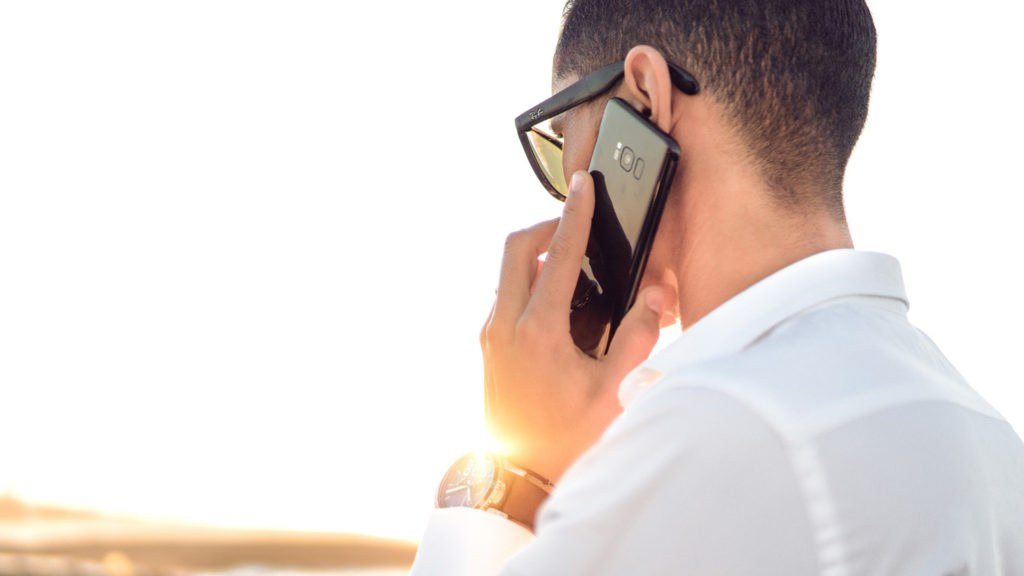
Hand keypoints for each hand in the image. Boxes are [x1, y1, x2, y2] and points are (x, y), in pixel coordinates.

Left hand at [481, 171, 667, 482]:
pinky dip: (528, 281)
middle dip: (545, 227)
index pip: (557, 256)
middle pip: (515, 248)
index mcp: (537, 332)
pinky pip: (505, 294)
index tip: (584, 186)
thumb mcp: (614, 391)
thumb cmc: (566, 439)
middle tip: (575, 226)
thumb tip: (654, 294)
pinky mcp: (487, 346)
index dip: (575, 215)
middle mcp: (504, 326)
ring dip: (535, 255)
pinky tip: (558, 300)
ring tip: (572, 264)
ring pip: (506, 271)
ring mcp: (490, 336)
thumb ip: (639, 337)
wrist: (520, 477)